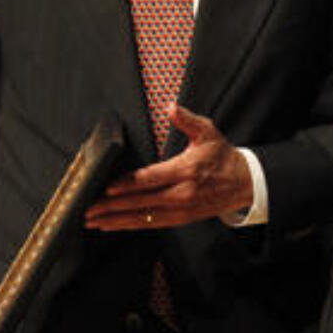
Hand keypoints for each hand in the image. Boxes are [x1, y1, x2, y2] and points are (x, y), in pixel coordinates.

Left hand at [84, 104, 253, 229]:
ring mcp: (181, 210)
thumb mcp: (208, 132)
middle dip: (112, 206)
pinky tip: (112, 225)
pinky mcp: (181, 219)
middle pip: (142, 202)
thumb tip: (171, 107)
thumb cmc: (222, 156)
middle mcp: (182, 193)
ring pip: (143, 217)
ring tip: (93, 221)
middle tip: (89, 208)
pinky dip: (130, 225)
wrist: (244, 183)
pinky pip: (151, 224)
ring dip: (116, 220)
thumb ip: (187, 120)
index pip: (151, 178)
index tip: (108, 187)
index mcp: (186, 170)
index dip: (129, 184)